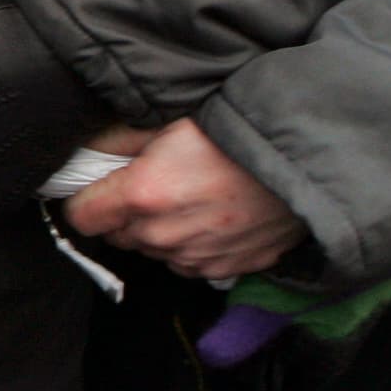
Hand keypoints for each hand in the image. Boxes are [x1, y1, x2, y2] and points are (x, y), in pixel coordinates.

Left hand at [63, 117, 308, 279]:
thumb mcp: (171, 120)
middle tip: (154, 182)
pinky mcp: (225, 270)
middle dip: (125, 213)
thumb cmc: (239, 133)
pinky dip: (191, 246)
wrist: (308, 161)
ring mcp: (195, 257)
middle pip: (118, 235)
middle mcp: (163, 234)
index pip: (81, 216)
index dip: (87, 198)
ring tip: (189, 196)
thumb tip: (88, 150)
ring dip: (159, 231)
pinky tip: (211, 217)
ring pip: (153, 251)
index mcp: (142, 194)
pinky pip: (188, 264)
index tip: (100, 186)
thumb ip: (120, 139)